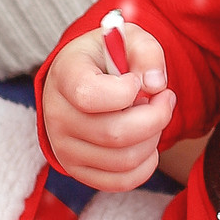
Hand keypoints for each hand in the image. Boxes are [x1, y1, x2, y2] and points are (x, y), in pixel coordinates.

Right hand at [42, 20, 175, 190]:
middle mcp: (57, 115)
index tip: (136, 81)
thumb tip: (156, 86)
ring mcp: (63, 147)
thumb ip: (146, 52)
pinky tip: (146, 140)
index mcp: (64, 75)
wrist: (81, 79)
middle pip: (115, 134)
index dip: (127, 91)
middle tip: (163, 99)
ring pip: (123, 160)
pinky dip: (146, 164)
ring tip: (150, 116)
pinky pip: (120, 181)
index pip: (90, 96)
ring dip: (153, 138)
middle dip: (156, 117)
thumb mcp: (127, 38)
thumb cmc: (107, 57)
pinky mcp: (76, 169)